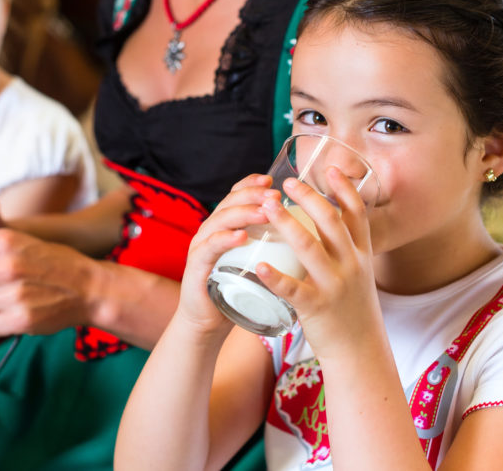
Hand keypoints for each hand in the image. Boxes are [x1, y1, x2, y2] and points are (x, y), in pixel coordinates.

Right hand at [175, 174, 277, 335]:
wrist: (208, 323)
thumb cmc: (237, 290)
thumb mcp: (255, 260)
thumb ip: (270, 244)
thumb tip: (305, 230)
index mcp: (226, 225)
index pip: (237, 195)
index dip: (253, 184)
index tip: (273, 179)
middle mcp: (211, 230)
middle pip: (230, 202)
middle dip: (253, 194)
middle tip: (275, 194)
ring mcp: (202, 246)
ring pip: (220, 220)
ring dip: (244, 213)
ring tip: (265, 211)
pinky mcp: (196, 266)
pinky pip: (210, 247)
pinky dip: (225, 239)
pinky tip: (241, 236)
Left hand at [255, 168, 382, 359]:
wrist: (360, 350)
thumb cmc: (352, 307)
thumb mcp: (358, 272)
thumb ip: (345, 246)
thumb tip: (327, 215)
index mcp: (361, 254)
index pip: (357, 213)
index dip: (344, 188)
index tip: (330, 167)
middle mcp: (351, 265)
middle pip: (331, 222)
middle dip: (309, 197)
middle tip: (287, 182)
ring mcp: (335, 285)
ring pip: (310, 247)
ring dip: (287, 223)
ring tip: (267, 207)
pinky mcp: (317, 307)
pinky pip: (293, 289)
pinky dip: (276, 276)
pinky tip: (259, 265)